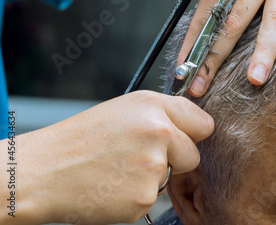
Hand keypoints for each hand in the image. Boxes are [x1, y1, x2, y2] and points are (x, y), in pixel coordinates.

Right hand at [9, 91, 212, 224]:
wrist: (43, 172)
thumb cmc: (80, 140)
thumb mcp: (124, 110)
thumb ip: (162, 114)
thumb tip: (192, 126)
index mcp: (153, 106)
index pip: (203, 123)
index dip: (193, 133)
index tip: (184, 138)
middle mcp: (158, 132)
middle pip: (193, 155)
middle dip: (175, 160)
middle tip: (139, 157)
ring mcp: (153, 167)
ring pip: (171, 178)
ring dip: (151, 178)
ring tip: (118, 168)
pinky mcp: (144, 197)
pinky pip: (152, 197)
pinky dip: (136, 196)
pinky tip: (113, 184)